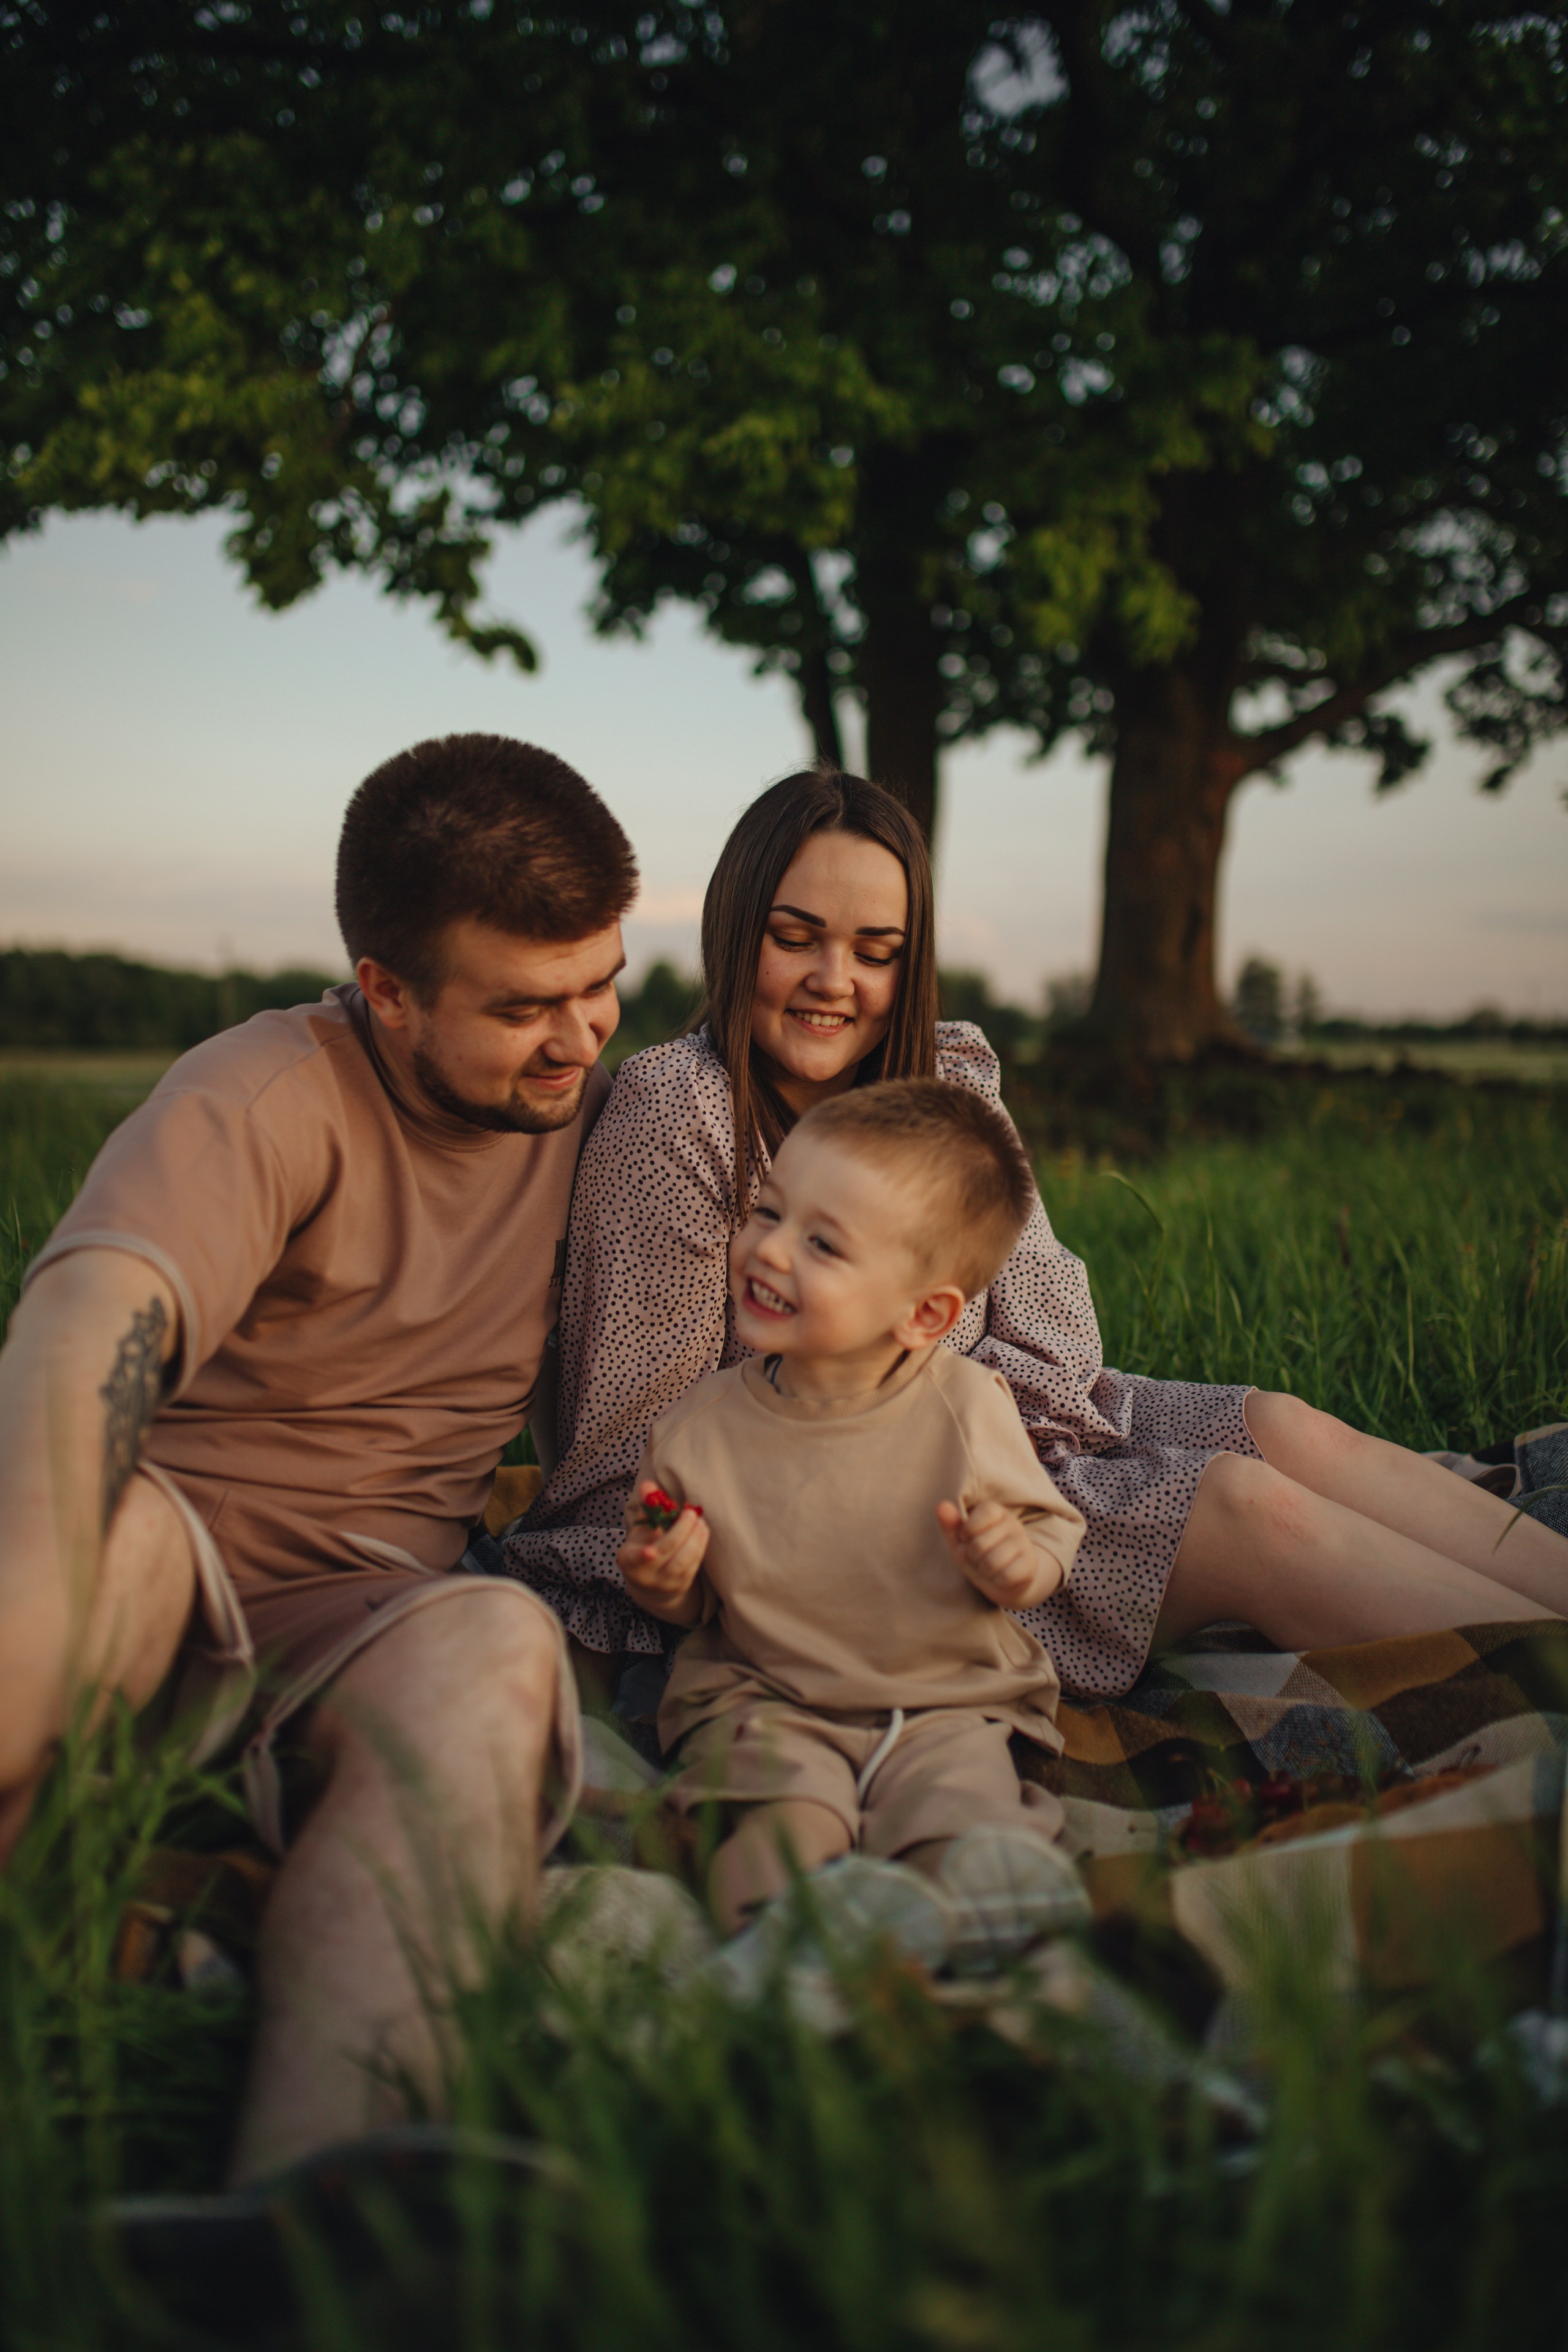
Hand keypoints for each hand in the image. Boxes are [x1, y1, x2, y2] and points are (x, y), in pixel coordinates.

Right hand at [617, 1479, 709, 1625]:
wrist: (652, 1581)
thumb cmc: (645, 1546)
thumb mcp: (640, 1528)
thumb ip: (646, 1506)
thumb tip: (648, 1485)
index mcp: (629, 1560)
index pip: (635, 1559)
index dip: (642, 1556)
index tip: (650, 1551)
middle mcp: (646, 1575)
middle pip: (665, 1553)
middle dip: (679, 1532)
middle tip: (690, 1513)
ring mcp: (665, 1583)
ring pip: (682, 1562)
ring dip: (694, 1540)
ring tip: (700, 1521)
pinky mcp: (682, 1585)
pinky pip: (693, 1565)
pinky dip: (700, 1546)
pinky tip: (702, 1530)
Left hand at [936, 1498, 1062, 1611]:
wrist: (1003, 1581)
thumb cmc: (978, 1556)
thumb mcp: (961, 1541)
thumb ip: (950, 1524)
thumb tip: (941, 1506)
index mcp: (995, 1511)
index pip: (978, 1517)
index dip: (967, 1532)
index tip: (968, 1538)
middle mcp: (1013, 1524)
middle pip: (980, 1544)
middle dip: (973, 1557)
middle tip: (979, 1558)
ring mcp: (1024, 1544)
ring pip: (992, 1562)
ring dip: (984, 1571)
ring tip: (988, 1568)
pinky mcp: (1030, 1565)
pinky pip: (1006, 1576)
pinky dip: (997, 1581)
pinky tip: (1000, 1577)